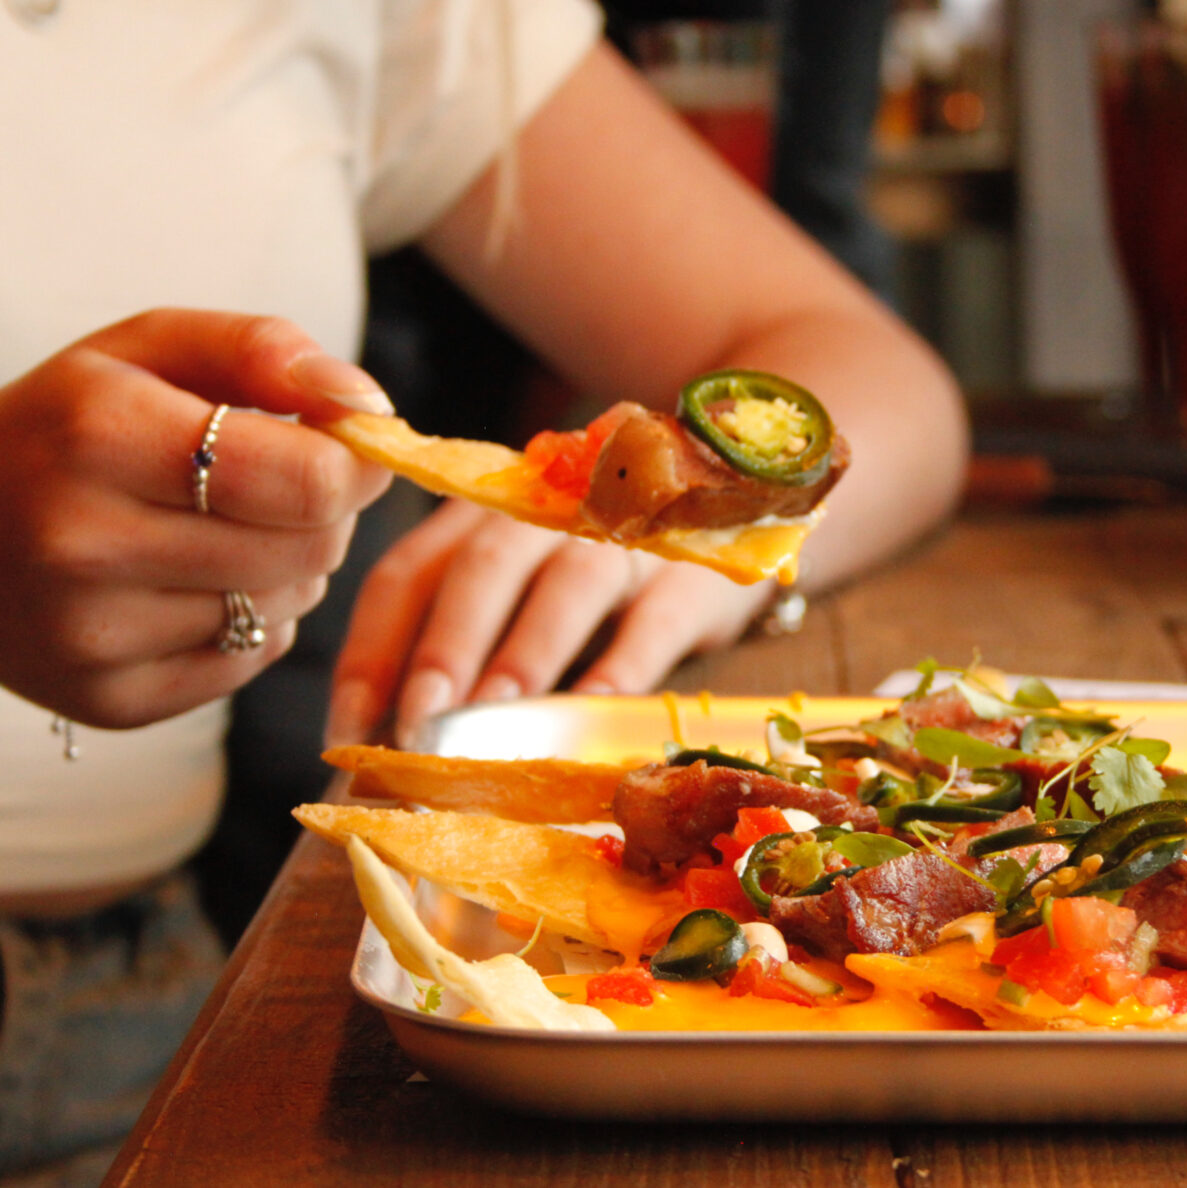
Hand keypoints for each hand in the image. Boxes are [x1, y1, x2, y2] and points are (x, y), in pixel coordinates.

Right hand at [0, 309, 393, 726]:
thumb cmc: (70, 424)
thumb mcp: (148, 349)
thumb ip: (263, 351)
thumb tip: (366, 405)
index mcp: (101, 435)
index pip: (308, 481)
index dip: (354, 465)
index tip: (349, 451)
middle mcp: (85, 543)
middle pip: (310, 548)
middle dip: (323, 513)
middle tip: (280, 488)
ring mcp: (91, 635)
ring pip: (287, 606)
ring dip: (288, 567)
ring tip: (221, 531)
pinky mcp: (109, 700)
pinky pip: (251, 662)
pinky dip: (250, 623)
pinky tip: (192, 585)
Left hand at [325, 498, 776, 747]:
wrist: (737, 513)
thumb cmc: (603, 576)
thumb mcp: (525, 587)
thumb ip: (465, 641)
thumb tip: (388, 749)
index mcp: (481, 515)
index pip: (408, 574)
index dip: (373, 651)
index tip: (350, 733)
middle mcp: (544, 512)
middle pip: (479, 569)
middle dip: (442, 651)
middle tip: (416, 726)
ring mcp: (623, 536)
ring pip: (564, 586)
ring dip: (523, 657)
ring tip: (492, 724)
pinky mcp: (695, 570)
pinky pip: (655, 616)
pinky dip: (623, 664)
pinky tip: (594, 713)